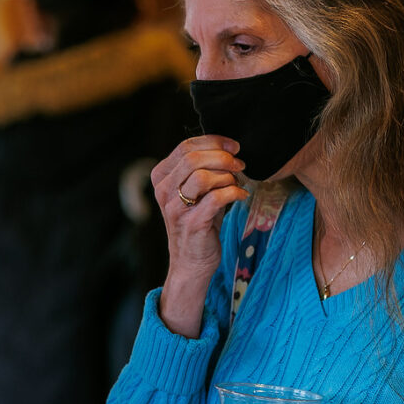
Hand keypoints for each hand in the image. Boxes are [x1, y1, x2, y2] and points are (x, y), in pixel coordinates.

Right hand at [151, 135, 249, 335]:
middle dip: (222, 157)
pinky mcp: (193, 223)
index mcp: (161, 178)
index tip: (234, 147)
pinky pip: (217, 198)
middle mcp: (164, 191)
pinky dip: (234, 193)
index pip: (186, 146)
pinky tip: (242, 196)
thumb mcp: (194, 191)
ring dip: (227, 176)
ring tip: (238, 182)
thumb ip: (203, 169)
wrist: (191, 262)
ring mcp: (176, 208)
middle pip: (192, 158)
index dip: (214, 141)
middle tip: (239, 164)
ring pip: (202, 176)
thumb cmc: (197, 222)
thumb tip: (229, 148)